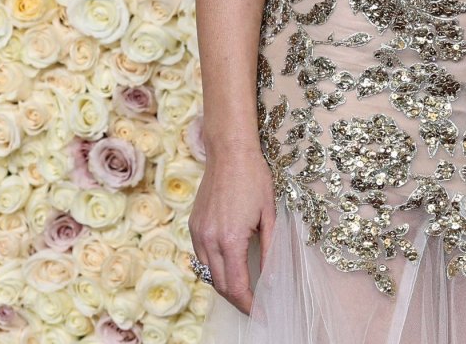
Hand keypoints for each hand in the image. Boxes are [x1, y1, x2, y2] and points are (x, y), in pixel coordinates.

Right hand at [188, 142, 275, 314]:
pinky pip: (201, 257)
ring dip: (225, 286)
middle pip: (221, 285)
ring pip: (208, 273)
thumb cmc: (254, 178)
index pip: (237, 286)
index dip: (250, 304)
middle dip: (238, 300)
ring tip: (244, 291)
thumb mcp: (270, 214)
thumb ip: (270, 249)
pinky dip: (215, 269)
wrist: (229, 152)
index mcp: (231, 239)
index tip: (262, 313)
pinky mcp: (194, 226)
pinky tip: (228, 268)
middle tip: (256, 307)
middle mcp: (210, 239)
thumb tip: (271, 279)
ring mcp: (198, 233)